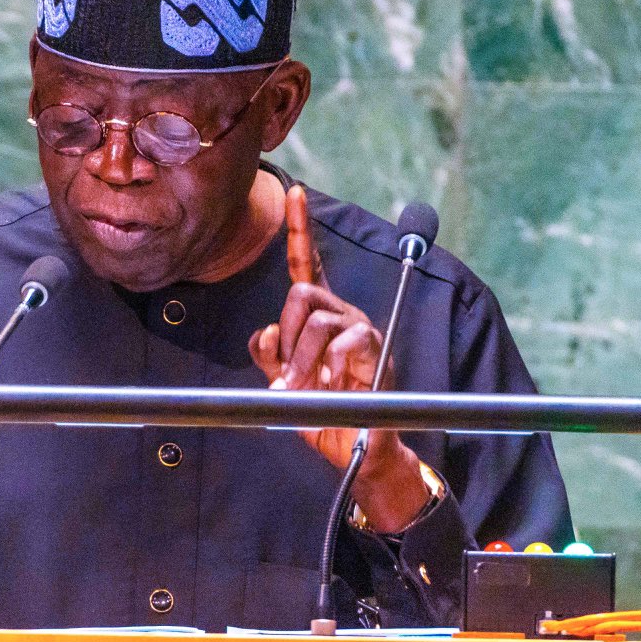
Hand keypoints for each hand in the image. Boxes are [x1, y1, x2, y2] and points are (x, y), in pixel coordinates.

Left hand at [248, 186, 431, 531]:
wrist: (355, 448)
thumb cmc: (322, 411)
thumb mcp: (284, 382)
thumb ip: (270, 354)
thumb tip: (266, 332)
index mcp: (319, 316)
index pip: (307, 265)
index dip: (300, 229)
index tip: (292, 192)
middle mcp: (342, 313)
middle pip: (300, 292)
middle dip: (287, 336)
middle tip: (291, 375)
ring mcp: (360, 329)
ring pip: (317, 318)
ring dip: (303, 359)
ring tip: (309, 386)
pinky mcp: (375, 349)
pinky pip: (343, 340)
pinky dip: (329, 366)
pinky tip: (332, 384)